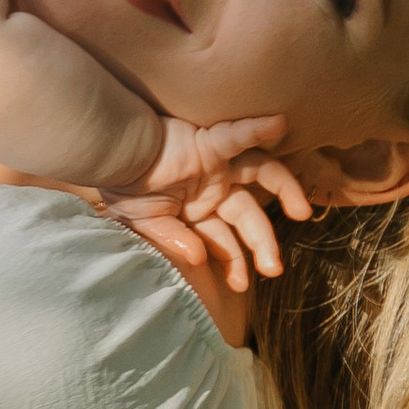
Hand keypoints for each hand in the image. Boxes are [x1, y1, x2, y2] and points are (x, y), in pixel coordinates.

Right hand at [100, 118, 311, 297]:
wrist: (106, 155)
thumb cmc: (123, 187)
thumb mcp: (145, 223)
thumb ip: (172, 239)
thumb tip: (198, 258)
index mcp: (198, 211)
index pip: (223, 237)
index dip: (233, 260)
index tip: (239, 284)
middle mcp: (214, 188)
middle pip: (248, 214)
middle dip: (261, 243)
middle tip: (274, 270)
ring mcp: (217, 164)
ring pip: (262, 175)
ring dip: (286, 191)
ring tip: (302, 213)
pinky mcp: (209, 142)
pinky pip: (237, 136)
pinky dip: (258, 129)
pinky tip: (279, 124)